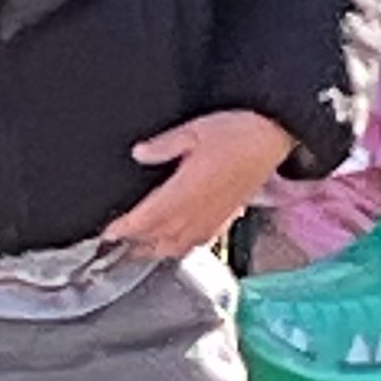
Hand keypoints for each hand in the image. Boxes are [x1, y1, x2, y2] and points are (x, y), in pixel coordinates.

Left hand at [103, 109, 296, 259]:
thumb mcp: (194, 130)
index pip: (146, 220)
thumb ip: (164, 145)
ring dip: (155, 251)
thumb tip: (139, 154)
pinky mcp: (225, 219)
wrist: (273, 138)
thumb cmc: (238, 132)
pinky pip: (198, 243)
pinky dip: (180, 248)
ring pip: (177, 247)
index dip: (124, 229)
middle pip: (158, 240)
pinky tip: (175, 244)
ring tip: (139, 250)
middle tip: (115, 247)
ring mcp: (212, 219)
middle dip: (134, 245)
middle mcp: (197, 213)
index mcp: (185, 192)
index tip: (108, 233)